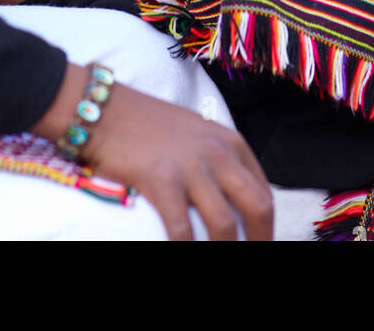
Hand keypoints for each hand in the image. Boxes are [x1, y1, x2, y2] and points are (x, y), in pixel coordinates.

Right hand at [33, 70, 273, 241]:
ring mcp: (190, 166)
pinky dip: (186, 249)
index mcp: (230, 142)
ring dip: (225, 251)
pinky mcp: (162, 180)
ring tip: (221, 265)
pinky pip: (182, 229)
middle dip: (259, 241)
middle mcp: (217, 153)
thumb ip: (219, 163)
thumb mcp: (197, 135)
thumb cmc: (149, 125)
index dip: (266, 227)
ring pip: (224, 224)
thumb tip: (235, 203)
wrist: (107, 109)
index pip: (264, 191)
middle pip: (257, 207)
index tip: (258, 244)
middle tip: (253, 257)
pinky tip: (184, 252)